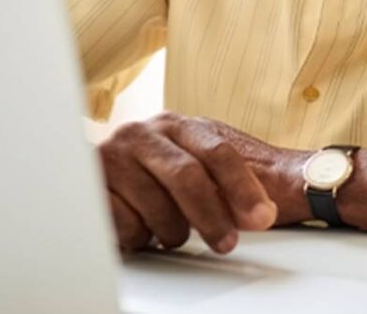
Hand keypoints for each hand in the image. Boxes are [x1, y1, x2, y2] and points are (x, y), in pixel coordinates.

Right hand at [98, 112, 291, 252]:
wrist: (102, 166)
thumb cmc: (157, 172)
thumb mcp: (197, 166)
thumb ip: (229, 177)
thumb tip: (277, 201)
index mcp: (178, 125)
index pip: (218, 152)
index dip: (242, 188)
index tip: (262, 217)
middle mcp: (144, 133)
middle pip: (187, 176)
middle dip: (212, 216)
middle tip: (227, 242)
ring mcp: (113, 156)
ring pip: (155, 206)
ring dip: (172, 232)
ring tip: (173, 234)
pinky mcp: (88, 184)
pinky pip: (122, 222)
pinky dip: (138, 236)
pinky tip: (142, 232)